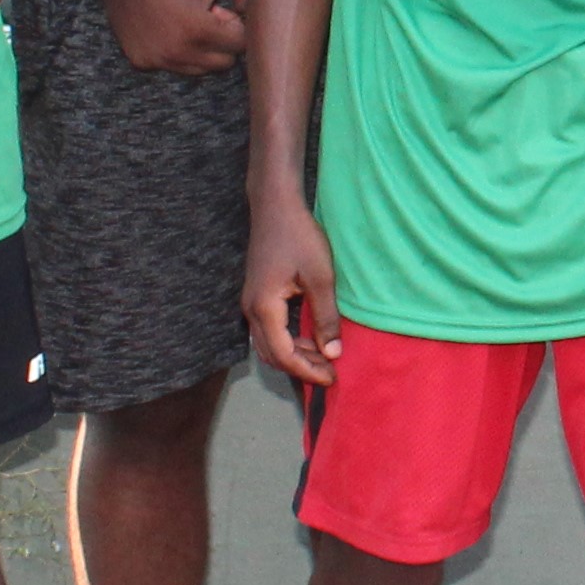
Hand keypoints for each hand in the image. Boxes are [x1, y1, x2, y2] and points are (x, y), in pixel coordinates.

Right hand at [86, 0, 247, 76]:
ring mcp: (156, 60)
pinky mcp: (140, 61)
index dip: (240, 24)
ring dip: (202, 49)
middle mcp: (176, 52)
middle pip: (223, 61)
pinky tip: (169, 25)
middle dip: (225, 40)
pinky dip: (176, 52)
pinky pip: (171, 65)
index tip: (228, 6)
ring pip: (198, 68)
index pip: (242, 43)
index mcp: (198, 30)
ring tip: (191, 18)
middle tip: (212, 12)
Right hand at [243, 191, 341, 386]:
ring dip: (294, 356)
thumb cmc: (299, 237)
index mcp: (265, 308)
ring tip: (324, 356)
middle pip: (272, 356)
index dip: (308, 372)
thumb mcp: (320, 277)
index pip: (284, 355)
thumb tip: (333, 353)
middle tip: (330, 371)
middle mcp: (251, 310)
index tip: (332, 378)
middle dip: (301, 368)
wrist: (275, 206)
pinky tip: (310, 338)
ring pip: (268, 345)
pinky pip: (268, 332)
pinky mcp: (256, 296)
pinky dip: (288, 342)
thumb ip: (326, 318)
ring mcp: (251, 303)